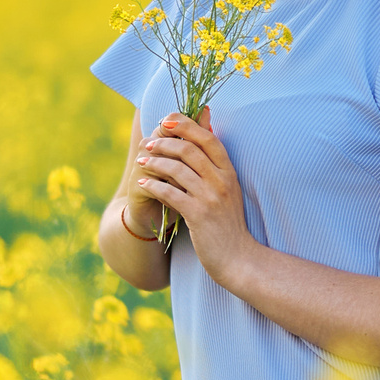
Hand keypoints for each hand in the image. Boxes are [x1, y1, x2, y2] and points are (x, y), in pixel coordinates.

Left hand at [131, 108, 256, 282]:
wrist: (239, 257)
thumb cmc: (228, 223)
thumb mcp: (228, 190)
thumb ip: (215, 165)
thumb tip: (205, 136)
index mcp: (229, 172)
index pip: (208, 138)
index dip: (186, 125)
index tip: (166, 121)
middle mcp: (222, 181)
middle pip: (190, 149)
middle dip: (164, 143)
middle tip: (147, 144)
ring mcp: (211, 198)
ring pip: (177, 169)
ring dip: (155, 163)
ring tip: (141, 162)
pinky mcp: (199, 215)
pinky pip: (170, 194)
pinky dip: (154, 186)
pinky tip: (143, 184)